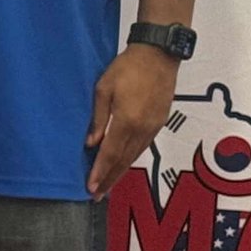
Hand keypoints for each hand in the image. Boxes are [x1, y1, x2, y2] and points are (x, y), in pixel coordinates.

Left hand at [84, 43, 178, 196]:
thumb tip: (92, 144)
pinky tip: (123, 165)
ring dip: (120, 173)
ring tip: (108, 186)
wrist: (159, 55)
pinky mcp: (160, 122)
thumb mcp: (103, 89)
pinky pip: (143, 146)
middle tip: (96, 196)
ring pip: (135, 156)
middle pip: (124, 161)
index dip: (100, 172)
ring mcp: (153, 126)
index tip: (91, 187)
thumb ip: (98, 118)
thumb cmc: (127, 68)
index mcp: (126, 121)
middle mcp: (142, 129)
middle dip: (109, 180)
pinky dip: (131, 159)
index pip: (110, 154)